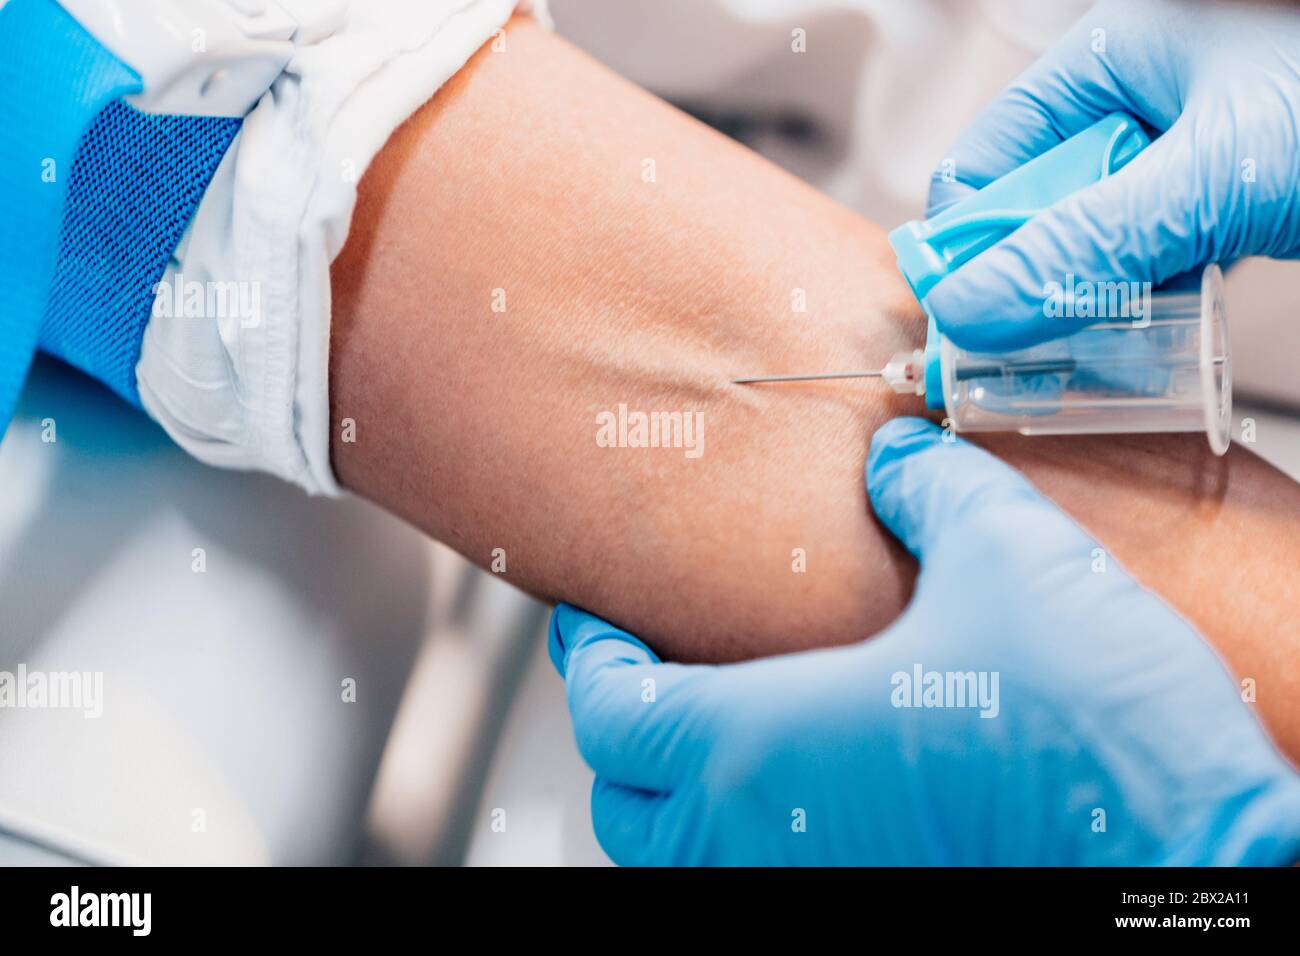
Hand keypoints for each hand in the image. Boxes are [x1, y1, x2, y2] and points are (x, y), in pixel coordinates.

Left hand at [549, 418, 1299, 864]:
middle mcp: (765, 839)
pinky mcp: (870, 905)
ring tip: (717, 720)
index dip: (588, 653)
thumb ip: (932, 491)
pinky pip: (760, 874)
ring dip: (676, 791)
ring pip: (683, 859)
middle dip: (622, 728)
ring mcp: (812, 887)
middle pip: (624, 803)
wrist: (1188, 853)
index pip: (609, 710)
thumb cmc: (1093, 733)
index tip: (596, 614)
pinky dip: (744, 831)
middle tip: (648, 666)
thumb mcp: (1010, 559)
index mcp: (763, 745)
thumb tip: (892, 458)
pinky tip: (806, 776)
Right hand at [923, 0, 1299, 349]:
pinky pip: (1152, 267)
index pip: (985, 162)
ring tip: (1091, 356)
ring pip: (1091, 248)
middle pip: (1034, 212)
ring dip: (1087, 305)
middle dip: (1030, 283)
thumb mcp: (1205, 179)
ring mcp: (1179, 161)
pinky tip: (1149, 343)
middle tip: (1024, 358)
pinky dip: (1145, 310)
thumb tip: (964, 310)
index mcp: (1107, 62)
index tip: (959, 323)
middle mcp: (1134, 109)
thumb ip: (1086, 245)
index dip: (962, 244)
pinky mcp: (1221, 208)